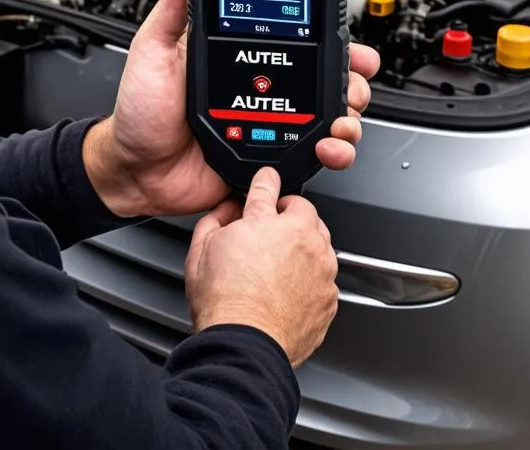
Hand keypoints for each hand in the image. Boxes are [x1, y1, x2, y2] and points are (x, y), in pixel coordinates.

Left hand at [83, 0, 379, 218]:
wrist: (136, 171)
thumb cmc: (140, 115)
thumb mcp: (150, 57)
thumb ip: (168, 20)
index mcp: (240, 60)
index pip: (298, 44)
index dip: (331, 43)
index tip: (349, 46)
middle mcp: (262, 90)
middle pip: (325, 81)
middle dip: (351, 82)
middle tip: (351, 87)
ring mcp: (270, 124)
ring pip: (328, 118)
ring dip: (347, 119)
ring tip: (340, 123)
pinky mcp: (271, 158)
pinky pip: (311, 155)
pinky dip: (330, 153)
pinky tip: (324, 149)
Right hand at [185, 167, 337, 367]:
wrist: (245, 346)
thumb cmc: (223, 304)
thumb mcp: (200, 252)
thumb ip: (215, 220)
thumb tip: (226, 210)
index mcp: (266, 221)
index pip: (268, 186)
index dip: (265, 182)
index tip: (266, 182)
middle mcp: (300, 238)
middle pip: (304, 210)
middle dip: (289, 215)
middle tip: (271, 232)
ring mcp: (320, 267)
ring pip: (320, 241)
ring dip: (304, 246)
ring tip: (280, 266)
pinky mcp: (329, 295)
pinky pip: (325, 276)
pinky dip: (312, 279)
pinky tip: (290, 290)